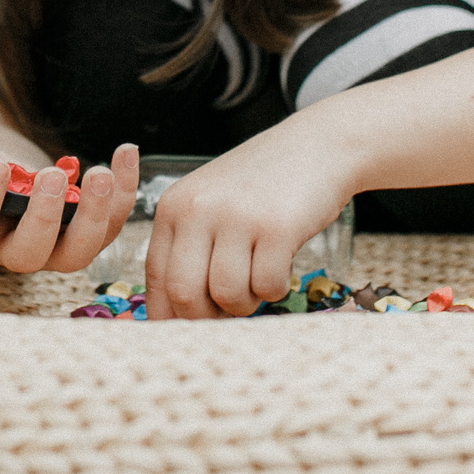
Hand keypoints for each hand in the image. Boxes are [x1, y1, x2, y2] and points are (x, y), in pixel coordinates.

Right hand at [0, 96, 138, 273]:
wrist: (0, 175)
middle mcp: (12, 248)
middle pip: (30, 253)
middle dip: (45, 217)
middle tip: (52, 174)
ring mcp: (53, 246)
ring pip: (76, 253)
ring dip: (93, 217)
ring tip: (100, 175)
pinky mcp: (84, 232)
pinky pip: (110, 224)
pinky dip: (124, 194)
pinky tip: (125, 153)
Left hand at [144, 124, 357, 318]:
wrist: (317, 145)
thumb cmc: (262, 185)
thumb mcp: (211, 204)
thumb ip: (189, 249)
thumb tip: (173, 315)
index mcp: (174, 207)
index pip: (156, 278)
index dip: (171, 314)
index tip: (190, 328)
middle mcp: (198, 209)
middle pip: (185, 295)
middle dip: (209, 317)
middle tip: (231, 306)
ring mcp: (237, 216)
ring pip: (227, 296)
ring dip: (247, 302)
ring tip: (258, 279)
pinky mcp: (276, 227)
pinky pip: (267, 286)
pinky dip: (276, 289)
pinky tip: (281, 265)